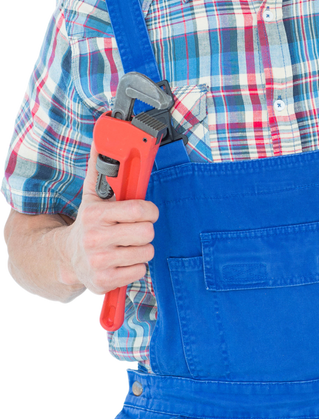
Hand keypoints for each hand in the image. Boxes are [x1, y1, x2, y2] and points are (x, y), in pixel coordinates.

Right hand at [60, 139, 158, 295]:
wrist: (68, 258)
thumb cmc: (89, 223)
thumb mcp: (92, 196)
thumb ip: (100, 168)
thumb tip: (102, 136)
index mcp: (95, 215)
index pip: (139, 209)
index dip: (150, 210)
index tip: (147, 211)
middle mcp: (95, 239)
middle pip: (147, 233)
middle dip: (146, 230)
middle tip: (136, 230)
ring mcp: (99, 262)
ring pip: (146, 253)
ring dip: (142, 249)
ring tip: (128, 245)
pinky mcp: (104, 281)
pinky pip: (140, 271)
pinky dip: (136, 266)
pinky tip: (123, 261)